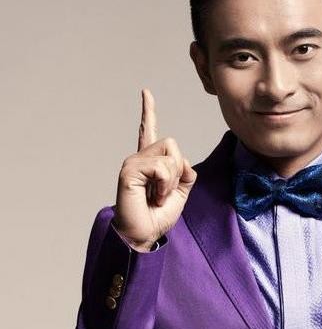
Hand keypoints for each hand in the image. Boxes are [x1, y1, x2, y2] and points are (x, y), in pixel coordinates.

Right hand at [112, 89, 196, 251]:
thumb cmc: (157, 217)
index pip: (148, 131)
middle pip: (172, 144)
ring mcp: (133, 163)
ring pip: (170, 155)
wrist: (144, 235)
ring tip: (158, 196)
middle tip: (165, 192)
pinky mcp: (130, 170)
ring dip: (172, 180)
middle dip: (178, 170)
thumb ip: (186, 174)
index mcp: (150, 163)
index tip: (146, 93)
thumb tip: (185, 163)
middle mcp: (139, 158)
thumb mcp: (180, 193)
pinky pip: (162, 167)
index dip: (148, 112)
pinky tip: (154, 196)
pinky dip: (166, 184)